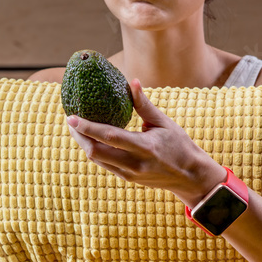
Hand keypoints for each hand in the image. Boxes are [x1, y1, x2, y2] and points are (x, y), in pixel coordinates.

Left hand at [66, 79, 225, 205]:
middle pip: (96, 152)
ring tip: (77, 127)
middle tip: (71, 120)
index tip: (72, 117)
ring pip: (96, 160)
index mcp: (145, 147)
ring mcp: (129, 175)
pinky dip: (94, 150)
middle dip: (79, 136)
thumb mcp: (165, 123)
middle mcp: (134, 164)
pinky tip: (90, 138)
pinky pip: (104, 164)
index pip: (110, 137)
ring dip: (84, 144)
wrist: (189, 177)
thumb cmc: (179, 145)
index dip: (88, 127)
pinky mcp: (127, 179)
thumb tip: (132, 82)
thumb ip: (144, 105)